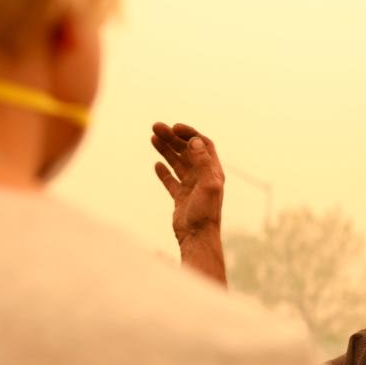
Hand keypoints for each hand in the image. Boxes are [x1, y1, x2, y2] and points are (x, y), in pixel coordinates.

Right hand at [151, 122, 226, 284]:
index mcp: (212, 171)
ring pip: (178, 163)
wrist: (197, 237)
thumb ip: (202, 162)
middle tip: (155, 128)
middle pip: (187, 151)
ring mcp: (192, 186)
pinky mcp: (181, 197)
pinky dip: (165, 172)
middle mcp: (203, 176)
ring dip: (166, 150)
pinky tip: (157, 165)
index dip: (189, 133)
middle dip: (172, 138)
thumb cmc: (205, 213)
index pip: (202, 144)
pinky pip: (172, 180)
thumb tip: (195, 141)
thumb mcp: (207, 185)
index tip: (174, 127)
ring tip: (153, 138)